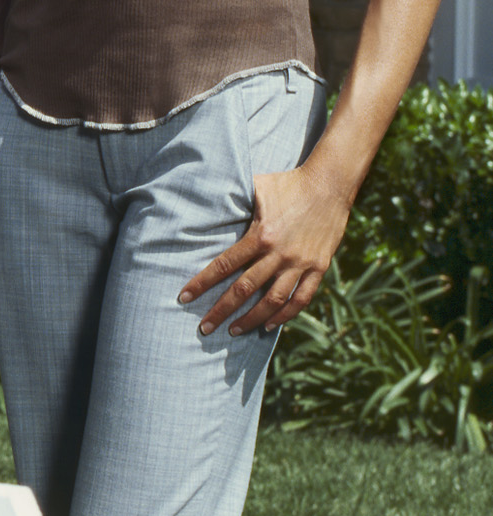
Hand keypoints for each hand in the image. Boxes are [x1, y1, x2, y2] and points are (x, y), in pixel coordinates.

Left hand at [178, 160, 352, 336]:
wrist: (330, 184)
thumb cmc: (287, 183)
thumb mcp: (256, 187)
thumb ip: (232, 199)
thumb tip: (203, 199)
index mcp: (260, 235)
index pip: (224, 265)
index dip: (202, 283)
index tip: (184, 298)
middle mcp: (279, 253)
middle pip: (244, 289)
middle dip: (221, 311)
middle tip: (204, 328)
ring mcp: (300, 262)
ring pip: (273, 300)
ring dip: (251, 319)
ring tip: (234, 331)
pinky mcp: (319, 267)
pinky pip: (301, 298)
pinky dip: (285, 314)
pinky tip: (269, 325)